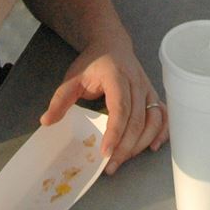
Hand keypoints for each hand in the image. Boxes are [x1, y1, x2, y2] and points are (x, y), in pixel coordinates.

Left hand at [39, 32, 168, 175]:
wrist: (112, 44)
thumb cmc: (93, 63)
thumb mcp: (73, 77)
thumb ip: (60, 99)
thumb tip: (46, 122)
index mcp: (116, 76)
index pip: (120, 108)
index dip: (115, 132)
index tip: (105, 152)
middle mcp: (136, 83)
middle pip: (137, 119)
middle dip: (126, 146)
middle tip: (111, 165)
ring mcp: (148, 89)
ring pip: (153, 120)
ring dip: (142, 143)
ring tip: (125, 159)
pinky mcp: (153, 95)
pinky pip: (163, 116)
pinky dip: (161, 133)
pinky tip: (151, 147)